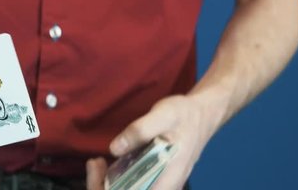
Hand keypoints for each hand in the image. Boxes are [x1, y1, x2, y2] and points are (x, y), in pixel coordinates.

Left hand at [86, 95, 214, 189]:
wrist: (202, 115)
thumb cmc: (185, 115)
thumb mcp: (164, 115)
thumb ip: (140, 131)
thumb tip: (114, 148)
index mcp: (168, 180)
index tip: (99, 170)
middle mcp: (164, 187)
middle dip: (103, 187)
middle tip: (95, 163)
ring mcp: (159, 185)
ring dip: (107, 184)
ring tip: (97, 163)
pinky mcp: (154, 179)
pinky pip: (132, 187)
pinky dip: (115, 180)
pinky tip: (107, 164)